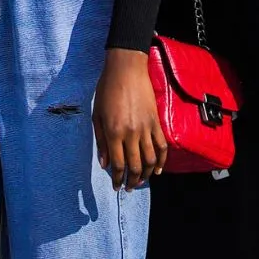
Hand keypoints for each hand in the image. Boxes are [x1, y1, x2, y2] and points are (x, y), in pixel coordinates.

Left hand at [94, 48, 167, 189]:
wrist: (126, 70)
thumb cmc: (107, 90)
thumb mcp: (97, 115)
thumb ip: (101, 141)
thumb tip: (104, 164)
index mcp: (114, 132)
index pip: (118, 164)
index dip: (118, 179)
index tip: (116, 186)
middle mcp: (131, 134)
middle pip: (135, 166)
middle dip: (132, 181)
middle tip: (129, 188)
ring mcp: (146, 128)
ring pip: (150, 160)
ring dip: (147, 175)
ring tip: (142, 181)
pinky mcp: (156, 122)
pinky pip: (161, 146)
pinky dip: (161, 160)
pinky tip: (158, 169)